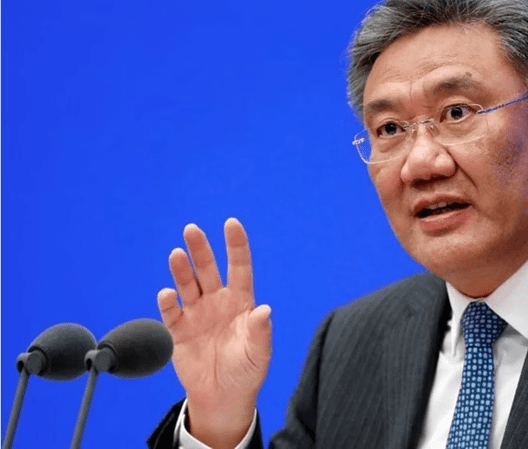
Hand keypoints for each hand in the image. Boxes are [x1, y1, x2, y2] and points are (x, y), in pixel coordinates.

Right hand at [157, 218, 271, 447]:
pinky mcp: (178, 331)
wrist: (223, 398)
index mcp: (240, 302)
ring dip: (181, 269)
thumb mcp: (259, 353)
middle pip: (207, 269)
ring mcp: (196, 314)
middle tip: (192, 229)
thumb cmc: (247, 371)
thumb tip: (265, 311)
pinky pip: (171, 312)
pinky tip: (168, 294)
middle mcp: (217, 302)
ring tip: (177, 254)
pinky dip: (167, 302)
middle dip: (200, 249)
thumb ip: (260, 332)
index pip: (239, 267)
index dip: (236, 245)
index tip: (231, 223)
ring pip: (187, 285)